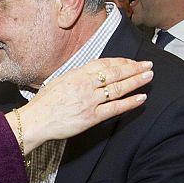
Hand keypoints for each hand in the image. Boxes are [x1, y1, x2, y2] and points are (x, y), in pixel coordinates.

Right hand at [14, 58, 152, 154]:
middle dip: (134, 68)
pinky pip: (114, 108)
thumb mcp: (59, 81)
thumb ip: (76, 76)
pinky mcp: (91, 117)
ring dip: (136, 82)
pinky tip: (141, 98)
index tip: (131, 61)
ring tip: (148, 77)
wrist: (35, 121)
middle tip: (148, 65)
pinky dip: (129, 103)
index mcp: (77, 74)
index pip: (104, 64)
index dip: (120, 61)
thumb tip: (90, 73)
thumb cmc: (43, 103)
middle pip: (115, 73)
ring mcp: (89, 101)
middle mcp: (85, 85)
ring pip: (118, 88)